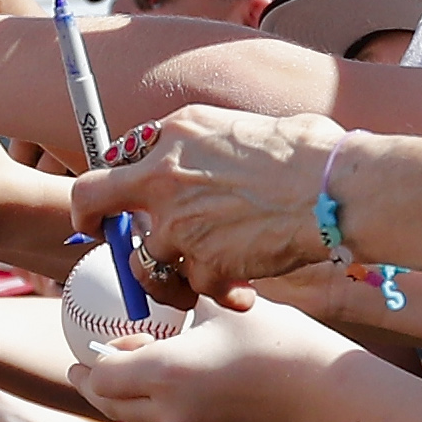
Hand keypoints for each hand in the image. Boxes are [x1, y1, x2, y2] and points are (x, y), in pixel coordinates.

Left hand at [64, 105, 339, 301]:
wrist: (333, 189)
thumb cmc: (309, 153)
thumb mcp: (242, 128)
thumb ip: (206, 145)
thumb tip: (202, 155)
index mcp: (177, 132)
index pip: (120, 153)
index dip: (117, 179)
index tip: (118, 197)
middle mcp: (164, 174)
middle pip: (91, 199)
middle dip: (89, 220)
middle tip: (96, 235)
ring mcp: (178, 222)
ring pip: (141, 262)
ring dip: (163, 278)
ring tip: (190, 287)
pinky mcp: (202, 262)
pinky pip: (197, 287)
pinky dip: (220, 294)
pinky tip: (244, 293)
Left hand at [71, 295, 356, 421]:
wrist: (323, 390)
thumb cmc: (276, 337)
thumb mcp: (223, 306)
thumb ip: (184, 300)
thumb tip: (164, 283)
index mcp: (165, 372)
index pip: (102, 376)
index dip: (89, 363)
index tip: (84, 350)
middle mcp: (170, 410)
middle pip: (111, 404)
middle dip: (93, 386)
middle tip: (85, 369)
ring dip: (122, 401)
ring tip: (126, 378)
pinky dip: (152, 413)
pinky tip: (164, 393)